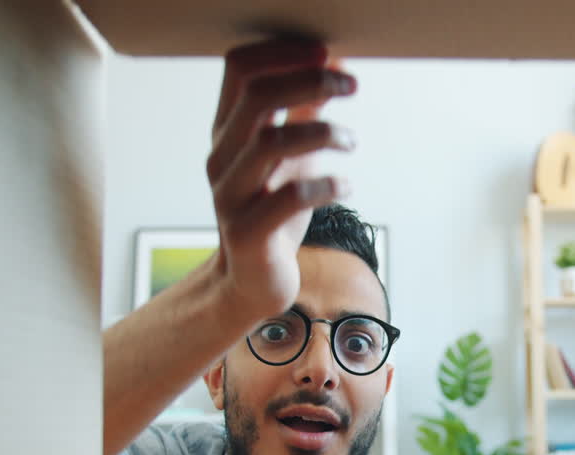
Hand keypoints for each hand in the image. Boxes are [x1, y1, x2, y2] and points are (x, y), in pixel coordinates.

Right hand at [206, 39, 355, 324]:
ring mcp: (230, 196)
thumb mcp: (290, 157)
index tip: (326, 52)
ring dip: (323, 133)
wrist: (251, 283)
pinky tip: (346, 185)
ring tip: (352, 141)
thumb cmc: (272, 212)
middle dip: (310, 80)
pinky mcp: (249, 233)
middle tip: (352, 84)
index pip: (239, 68)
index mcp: (227, 132)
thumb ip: (304, 112)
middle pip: (257, 97)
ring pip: (271, 143)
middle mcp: (222, 158)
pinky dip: (325, 184)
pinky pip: (288, 198)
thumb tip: (333, 63)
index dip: (282, 51)